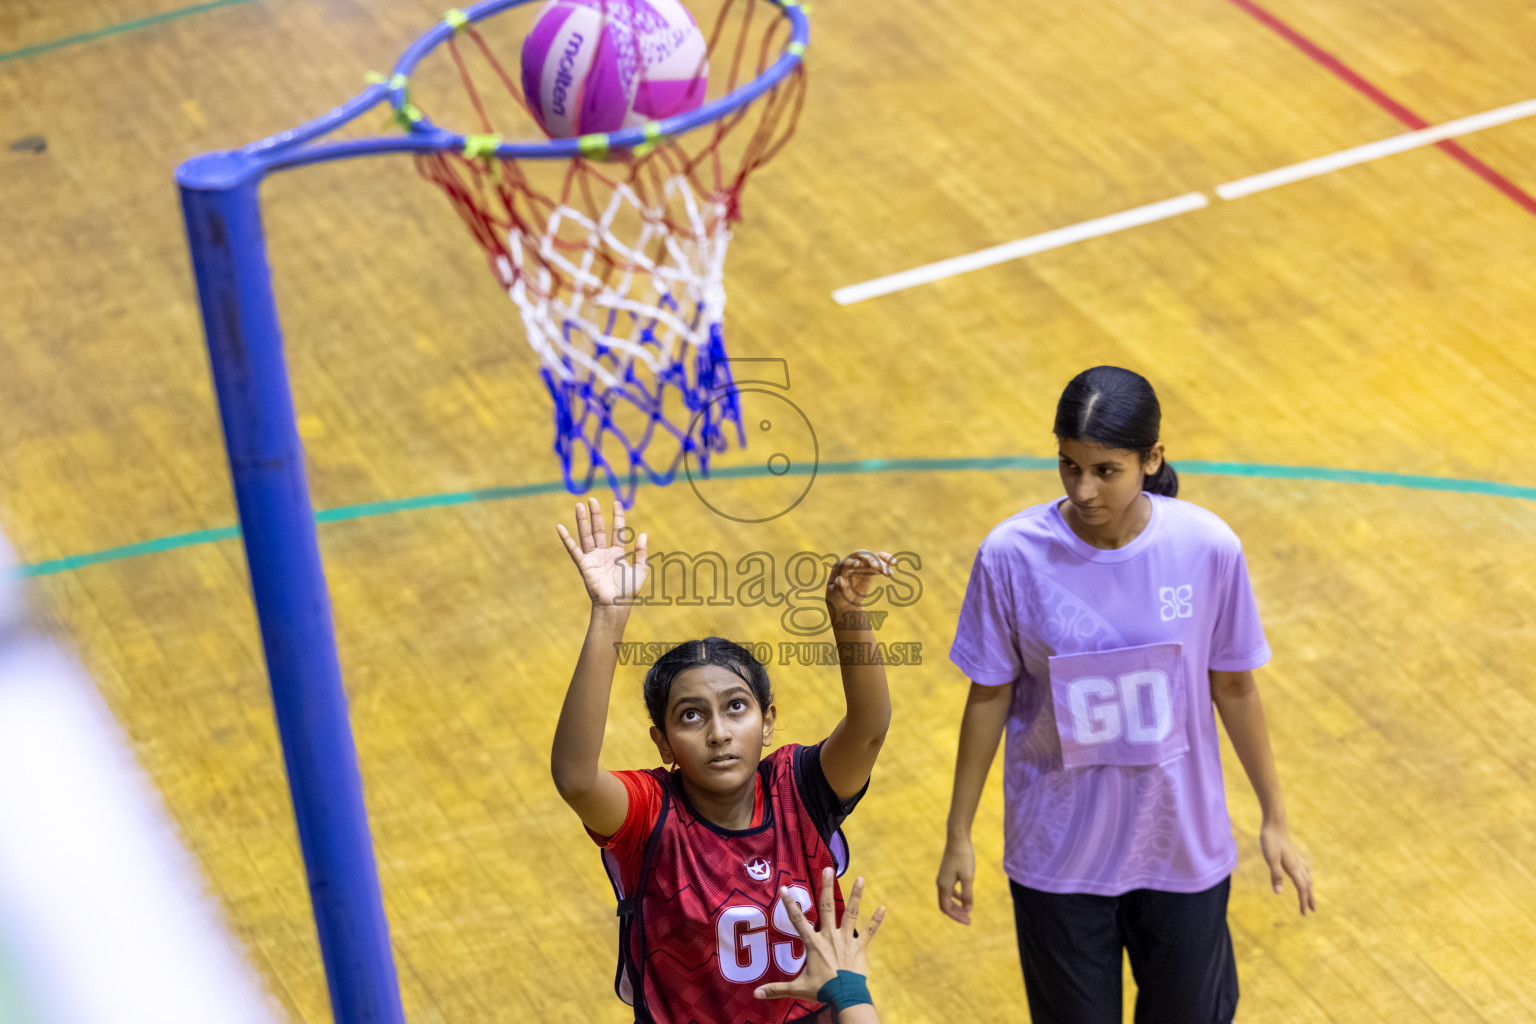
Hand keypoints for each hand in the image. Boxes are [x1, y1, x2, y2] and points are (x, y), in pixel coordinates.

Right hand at [555, 498, 648, 607]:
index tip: (616, 503)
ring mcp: (593, 558)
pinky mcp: (584, 565)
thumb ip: (641, 552)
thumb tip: (643, 534)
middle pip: (598, 530)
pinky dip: (566, 538)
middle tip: (592, 499)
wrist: (615, 606)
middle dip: (596, 514)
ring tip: (578, 505)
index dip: (617, 517)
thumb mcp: (641, 570)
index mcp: (618, 554)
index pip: (617, 531)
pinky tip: (560, 527)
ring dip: (582, 520)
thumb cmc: (629, 591)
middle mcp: (604, 554)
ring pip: (586, 535)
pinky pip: (573, 549)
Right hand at [754, 867, 885, 1001]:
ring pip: (851, 914)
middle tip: (828, 869)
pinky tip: (883, 908)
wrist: (845, 996)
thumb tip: (755, 994)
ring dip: (856, 896)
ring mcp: (846, 940)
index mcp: (814, 943)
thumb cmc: (822, 991)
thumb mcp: (797, 989)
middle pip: (827, 907)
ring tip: (861, 879)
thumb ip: (776, 989)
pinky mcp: (860, 947)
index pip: (798, 920)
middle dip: (826, 887)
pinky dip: (876, 921)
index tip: (784, 888)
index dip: (790, 904)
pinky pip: (869, 932)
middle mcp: (830, 936)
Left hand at [825, 551, 893, 622]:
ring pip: (872, 557)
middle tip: (875, 566)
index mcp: (839, 567)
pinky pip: (879, 561)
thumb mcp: (835, 594)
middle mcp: (851, 563)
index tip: (856, 565)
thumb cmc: (837, 598)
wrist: (846, 603)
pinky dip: (886, 560)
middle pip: (861, 556)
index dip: (851, 563)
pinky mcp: (871, 568)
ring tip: (888, 573)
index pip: (846, 563)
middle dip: (868, 559)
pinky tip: (893, 563)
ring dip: (880, 562)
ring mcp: (862, 564)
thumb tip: (840, 580)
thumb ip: (838, 586)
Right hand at [936, 835, 974, 924]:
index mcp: (943, 886)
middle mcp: (940, 883)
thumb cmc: (963, 857)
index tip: (969, 921)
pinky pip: (950, 890)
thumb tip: (968, 910)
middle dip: (956, 914)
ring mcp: (943, 877)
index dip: (957, 917)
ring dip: (956, 906)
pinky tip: (965, 897)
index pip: (946, 908)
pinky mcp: (947, 872)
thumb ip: (967, 895)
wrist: (958, 838)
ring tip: (968, 911)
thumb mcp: (968, 877)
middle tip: (969, 920)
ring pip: (947, 898)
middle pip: (945, 905)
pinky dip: (956, 896)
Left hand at [1260, 818, 1314, 914]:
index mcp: (1293, 867)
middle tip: (1312, 910)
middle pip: (1307, 884)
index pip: (1301, 888)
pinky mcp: (1293, 853)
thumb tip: (1279, 892)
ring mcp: (1297, 858)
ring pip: (1307, 877)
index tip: (1305, 913)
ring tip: (1310, 896)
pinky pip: (1304, 869)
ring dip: (1309, 888)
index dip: (1303, 901)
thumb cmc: (1271, 839)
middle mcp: (1298, 864)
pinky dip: (1306, 877)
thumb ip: (1275, 875)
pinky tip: (1304, 875)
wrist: (1274, 822)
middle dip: (1309, 898)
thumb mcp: (1270, 858)